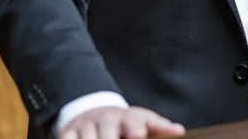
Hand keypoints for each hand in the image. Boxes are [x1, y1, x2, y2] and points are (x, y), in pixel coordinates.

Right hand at [58, 106, 184, 138]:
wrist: (96, 111)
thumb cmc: (126, 124)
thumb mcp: (144, 122)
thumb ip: (160, 127)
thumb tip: (179, 131)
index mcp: (129, 118)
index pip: (133, 124)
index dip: (134, 131)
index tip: (138, 136)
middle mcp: (107, 120)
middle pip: (107, 135)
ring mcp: (86, 125)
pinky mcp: (68, 132)